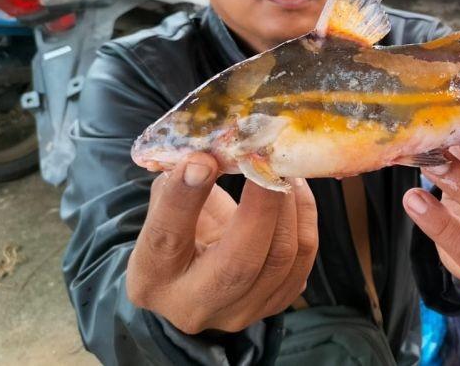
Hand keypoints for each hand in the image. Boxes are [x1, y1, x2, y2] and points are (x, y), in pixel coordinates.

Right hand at [126, 153, 317, 333]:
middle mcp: (196, 304)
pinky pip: (303, 259)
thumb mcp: (162, 208)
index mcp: (154, 276)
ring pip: (282, 258)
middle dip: (262, 203)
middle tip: (267, 159)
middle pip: (239, 262)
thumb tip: (210, 148)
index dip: (185, 197)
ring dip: (290, 205)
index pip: (167, 238)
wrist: (193, 280)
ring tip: (284, 168)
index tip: (202, 159)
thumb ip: (180, 182)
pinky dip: (305, 216)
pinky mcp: (275, 303)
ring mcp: (241, 311)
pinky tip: (295, 187)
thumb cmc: (175, 233)